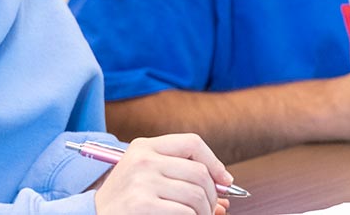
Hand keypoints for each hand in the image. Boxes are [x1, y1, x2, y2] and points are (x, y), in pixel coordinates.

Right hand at [94, 134, 233, 214]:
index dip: (215, 162)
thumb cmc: (124, 202)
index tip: (224, 180)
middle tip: (211, 209)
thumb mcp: (146, 179)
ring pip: (196, 195)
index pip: (192, 143)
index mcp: (143, 147)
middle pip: (199, 172)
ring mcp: (141, 182)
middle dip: (212, 195)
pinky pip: (185, 212)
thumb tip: (225, 189)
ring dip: (204, 212)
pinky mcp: (141, 204)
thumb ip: (181, 178)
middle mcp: (143, 160)